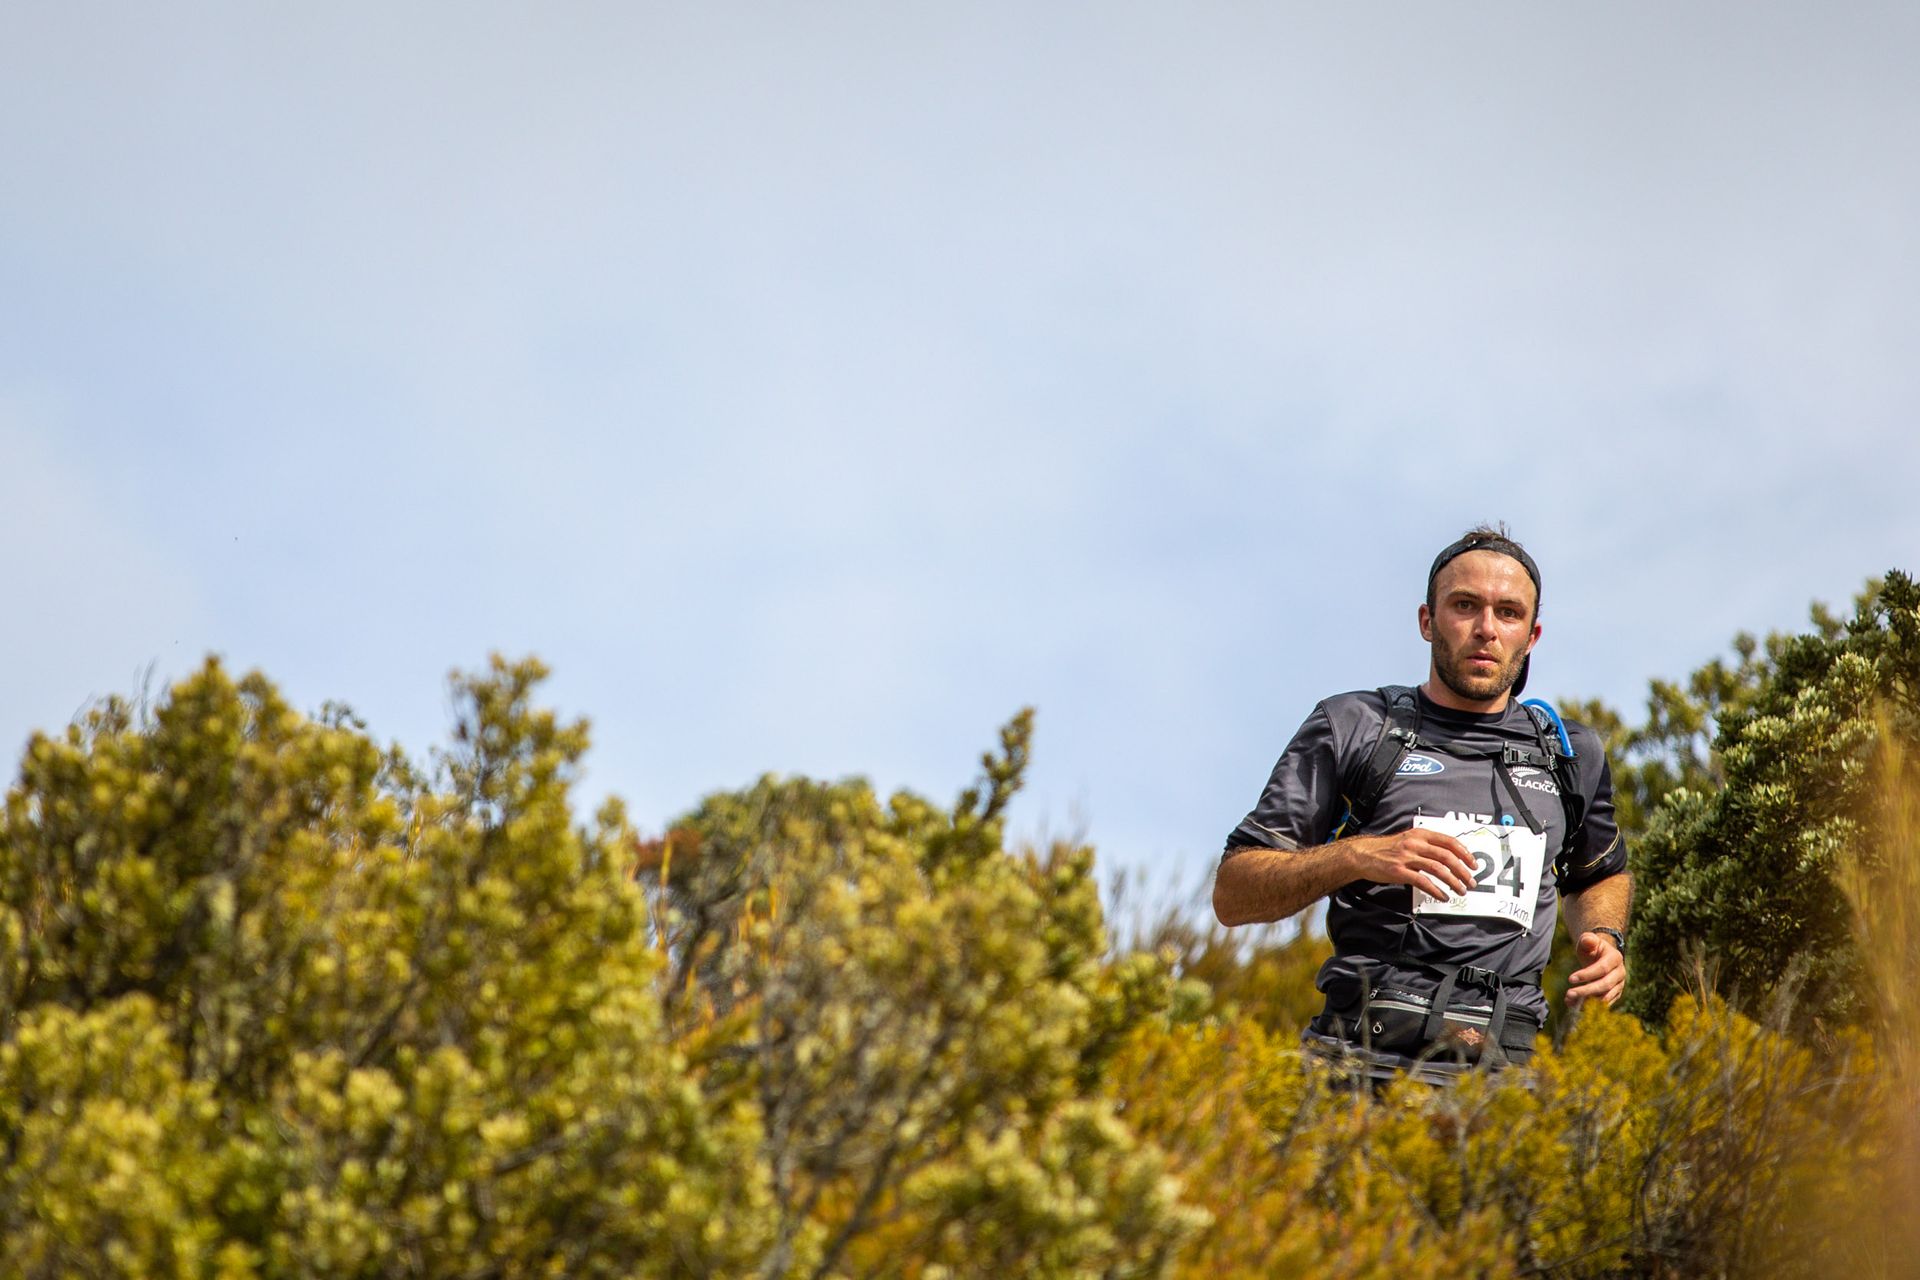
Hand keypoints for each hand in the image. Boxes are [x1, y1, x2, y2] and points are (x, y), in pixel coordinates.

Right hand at [1350, 827, 1477, 900]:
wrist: (1363, 854)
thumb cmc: (1386, 849)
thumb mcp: (1408, 839)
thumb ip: (1426, 845)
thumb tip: (1448, 857)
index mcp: (1420, 834)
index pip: (1448, 841)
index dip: (1464, 853)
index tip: (1473, 864)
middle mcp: (1415, 843)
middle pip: (1447, 856)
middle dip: (1462, 871)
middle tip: (1471, 881)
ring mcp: (1407, 858)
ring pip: (1438, 869)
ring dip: (1453, 882)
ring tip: (1460, 890)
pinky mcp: (1399, 871)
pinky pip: (1423, 882)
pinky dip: (1436, 890)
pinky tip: (1443, 896)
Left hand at [1566, 931, 1626, 1007]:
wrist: (1601, 956)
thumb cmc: (1592, 948)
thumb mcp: (1588, 940)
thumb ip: (1587, 939)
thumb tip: (1588, 940)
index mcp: (1615, 958)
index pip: (1602, 968)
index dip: (1587, 974)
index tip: (1570, 979)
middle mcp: (1620, 973)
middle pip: (1605, 985)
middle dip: (1586, 990)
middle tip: (1569, 994)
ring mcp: (1619, 985)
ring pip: (1605, 997)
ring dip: (1587, 1001)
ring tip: (1569, 1000)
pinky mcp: (1614, 994)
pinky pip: (1603, 1003)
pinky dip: (1589, 1006)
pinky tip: (1574, 1005)